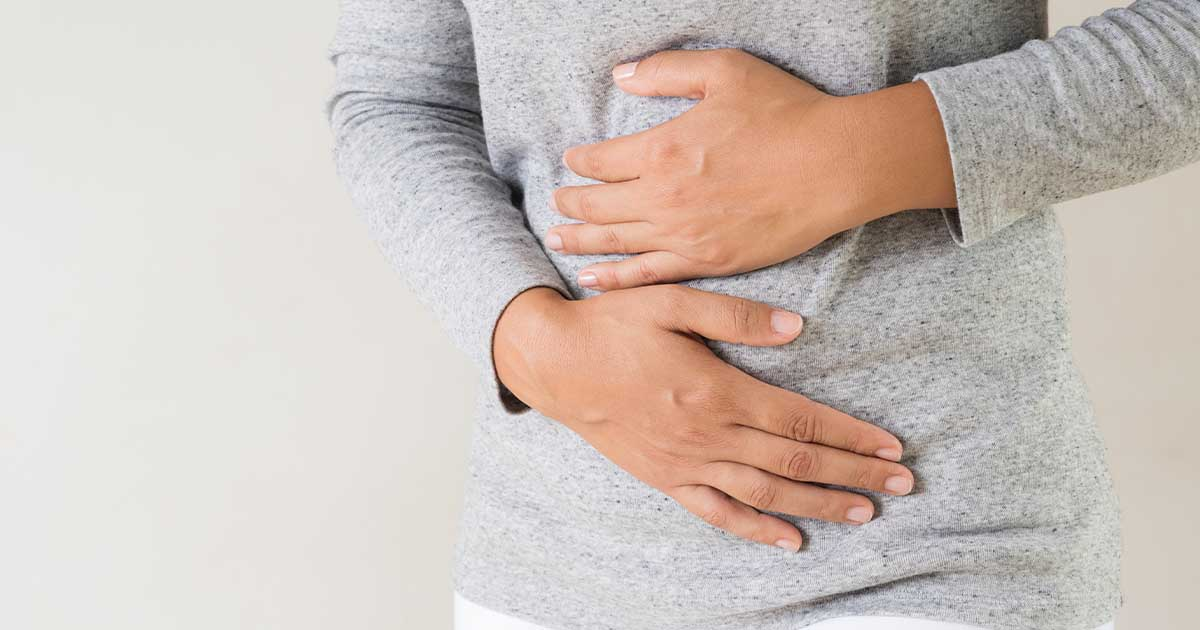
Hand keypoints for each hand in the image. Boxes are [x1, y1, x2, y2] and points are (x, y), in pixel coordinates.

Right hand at [494, 286, 913, 550]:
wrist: (553, 364)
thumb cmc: (612, 326)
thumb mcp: (670, 301)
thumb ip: (735, 315)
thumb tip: (797, 328)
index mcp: (716, 390)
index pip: (800, 421)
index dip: (850, 435)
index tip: (890, 445)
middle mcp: (707, 436)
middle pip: (795, 463)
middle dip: (854, 473)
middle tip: (903, 483)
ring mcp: (686, 464)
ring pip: (766, 494)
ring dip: (820, 505)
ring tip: (866, 512)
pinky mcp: (666, 479)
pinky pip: (718, 513)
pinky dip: (757, 530)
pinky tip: (791, 541)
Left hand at [545, 49, 954, 290]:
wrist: (835, 166)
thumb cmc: (786, 113)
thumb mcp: (724, 71)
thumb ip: (666, 71)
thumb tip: (621, 74)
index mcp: (662, 149)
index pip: (602, 160)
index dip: (581, 161)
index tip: (572, 160)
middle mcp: (664, 197)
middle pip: (599, 204)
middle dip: (571, 201)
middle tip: (554, 201)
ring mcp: (684, 235)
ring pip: (615, 242)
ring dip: (580, 241)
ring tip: (556, 240)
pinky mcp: (708, 261)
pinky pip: (649, 274)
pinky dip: (616, 278)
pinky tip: (593, 279)